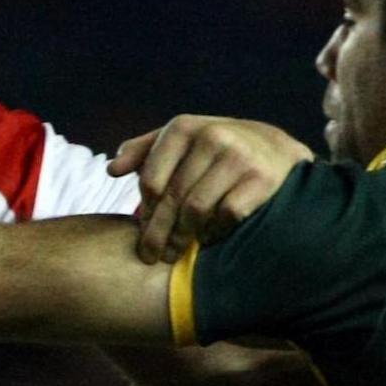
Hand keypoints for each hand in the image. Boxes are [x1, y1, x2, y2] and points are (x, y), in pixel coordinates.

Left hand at [107, 114, 312, 263]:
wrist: (272, 149)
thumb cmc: (214, 150)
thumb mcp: (180, 142)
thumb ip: (144, 151)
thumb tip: (112, 170)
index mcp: (184, 128)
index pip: (151, 180)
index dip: (145, 211)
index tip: (141, 233)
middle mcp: (211, 137)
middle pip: (172, 198)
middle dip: (158, 233)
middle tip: (151, 257)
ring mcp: (238, 157)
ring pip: (197, 209)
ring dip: (183, 237)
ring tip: (175, 253)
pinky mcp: (261, 178)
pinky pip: (227, 215)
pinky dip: (214, 232)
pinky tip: (208, 239)